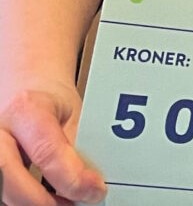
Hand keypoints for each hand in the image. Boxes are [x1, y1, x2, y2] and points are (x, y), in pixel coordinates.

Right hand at [0, 78, 104, 204]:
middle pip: (12, 181)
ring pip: (5, 193)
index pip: (46, 152)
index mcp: (25, 110)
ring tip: (66, 201)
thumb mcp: (73, 111)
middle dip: (46, 202)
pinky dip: (26, 200)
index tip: (94, 190)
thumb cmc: (48, 98)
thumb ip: (79, 145)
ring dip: (36, 203)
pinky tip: (48, 198)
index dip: (72, 178)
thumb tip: (93, 181)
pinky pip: (4, 193)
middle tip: (77, 202)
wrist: (24, 88)